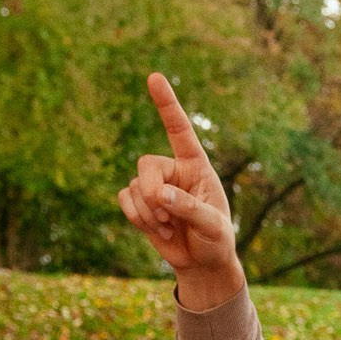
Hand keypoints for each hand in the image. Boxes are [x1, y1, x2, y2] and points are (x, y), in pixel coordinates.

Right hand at [117, 74, 242, 305]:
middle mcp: (173, 170)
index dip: (166, 104)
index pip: (180, 130)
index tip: (154, 77)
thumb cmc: (216, 240)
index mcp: (197, 165)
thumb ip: (189, 208)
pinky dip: (136, 218)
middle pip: (145, 164)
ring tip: (168, 227)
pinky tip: (157, 230)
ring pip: (133, 186)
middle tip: (165, 217)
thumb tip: (159, 194)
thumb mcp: (213, 226)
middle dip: (150, 192)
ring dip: (147, 213)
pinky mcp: (140, 202)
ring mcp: (154, 185)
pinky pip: (124, 199)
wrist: (202, 262)